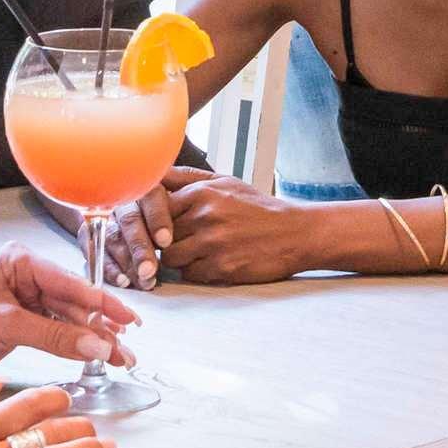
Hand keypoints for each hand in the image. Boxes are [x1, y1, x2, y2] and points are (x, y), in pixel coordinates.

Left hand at [0, 245, 136, 377]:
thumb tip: (99, 344)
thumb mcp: (8, 327)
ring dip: (93, 338)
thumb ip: (55, 336)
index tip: (128, 320)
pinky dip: (76, 344)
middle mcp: (27, 274)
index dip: (102, 303)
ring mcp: (27, 298)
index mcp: (21, 260)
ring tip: (119, 358)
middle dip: (102, 326)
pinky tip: (95, 354)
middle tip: (127, 349)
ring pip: (69, 319)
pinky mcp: (24, 320)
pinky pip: (57, 330)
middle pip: (74, 301)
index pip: (70, 282)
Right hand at [101, 175, 181, 289]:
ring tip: (144, 280)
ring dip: (127, 261)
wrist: (153, 215)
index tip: (166, 240)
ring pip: (113, 237)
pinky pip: (95, 251)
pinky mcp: (93, 238)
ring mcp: (108, 219)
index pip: (149, 195)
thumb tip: (204, 187)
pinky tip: (124, 280)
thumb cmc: (184, 210)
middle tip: (152, 270)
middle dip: (140, 247)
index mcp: (148, 186)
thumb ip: (190, 187)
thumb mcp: (192, 192)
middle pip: (129, 220)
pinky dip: (109, 267)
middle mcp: (126, 200)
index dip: (157, 217)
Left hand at [155, 163, 320, 285]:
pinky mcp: (222, 267)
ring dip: (178, 259)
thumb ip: (188, 178)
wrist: (293, 233)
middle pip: (160, 234)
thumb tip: (155, 172)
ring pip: (170, 258)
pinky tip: (211, 263)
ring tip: (194, 253)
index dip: (154, 218)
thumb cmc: (257, 208)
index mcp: (202, 192)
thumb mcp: (225, 182)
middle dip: (163, 241)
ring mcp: (213, 243)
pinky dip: (195, 272)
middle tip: (173, 242)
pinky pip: (190, 274)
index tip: (158, 225)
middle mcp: (204, 216)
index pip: (156, 206)